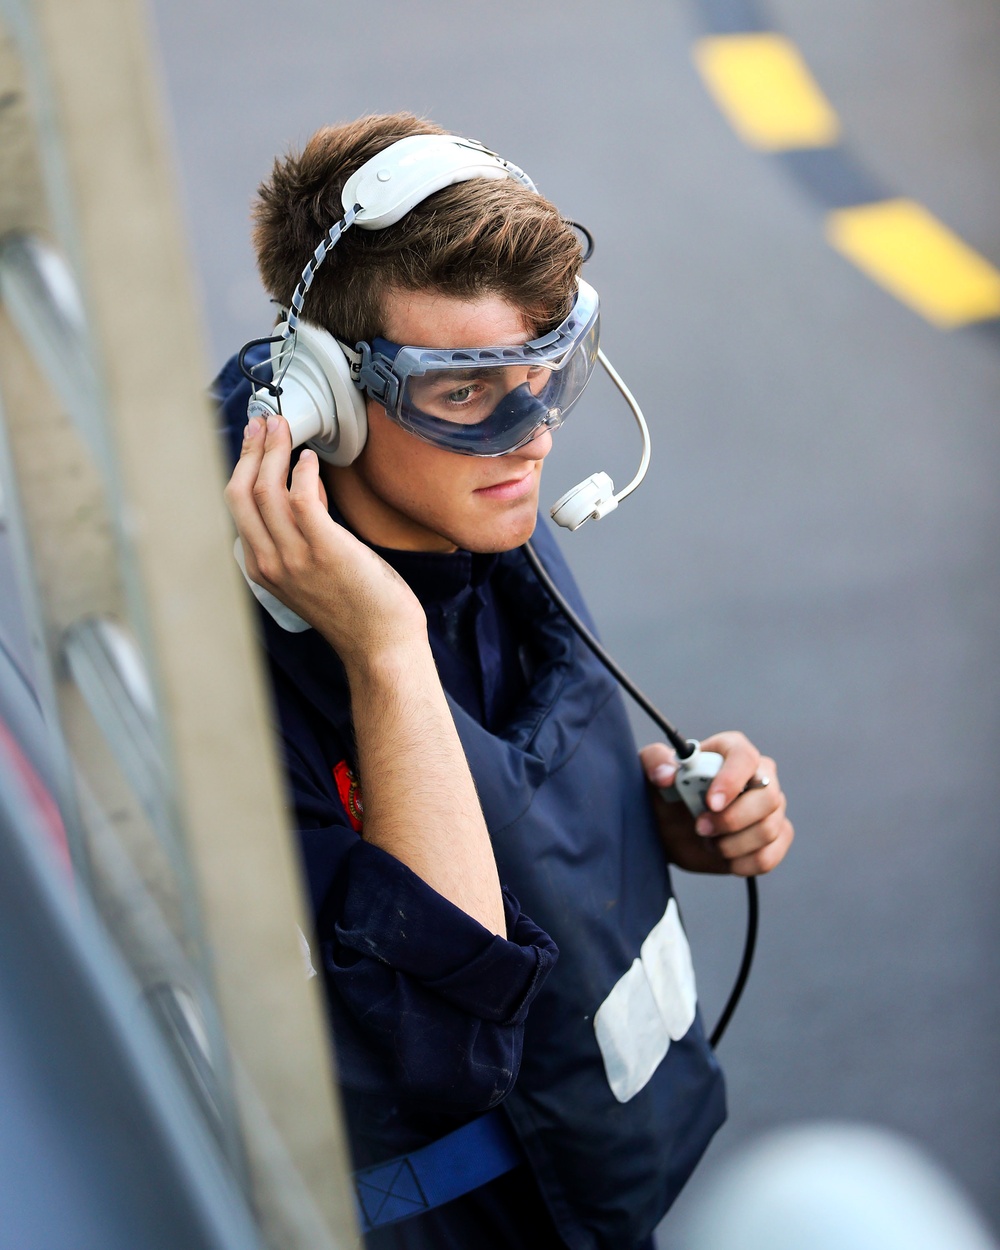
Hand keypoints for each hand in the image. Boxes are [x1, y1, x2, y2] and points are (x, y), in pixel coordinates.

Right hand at [224, 415, 426, 666]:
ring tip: (286, 428)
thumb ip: (304, 531)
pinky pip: (301, 499)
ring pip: (267, 491)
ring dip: (275, 452)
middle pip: (242, 493)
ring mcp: (295, 557)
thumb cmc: (356, 610)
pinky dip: (303, 473)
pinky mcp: (325, 549)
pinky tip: (312, 460)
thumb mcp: (314, 570)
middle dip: (251, 451)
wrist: (380, 645)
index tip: (256, 440)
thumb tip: (306, 485)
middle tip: (265, 421)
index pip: (237, 506)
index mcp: (262, 568)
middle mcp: (271, 562)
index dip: (244, 466)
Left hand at [640, 731, 792, 876]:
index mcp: (730, 751)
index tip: (711, 803)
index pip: (745, 757)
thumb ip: (654, 761)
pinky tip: (724, 858)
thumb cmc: (664, 792)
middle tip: (700, 828)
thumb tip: (666, 774)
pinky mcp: (773, 837)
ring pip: (769, 829)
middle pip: (768, 796)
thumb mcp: (649, 771)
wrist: (667, 829)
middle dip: (732, 820)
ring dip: (732, 844)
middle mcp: (758, 775)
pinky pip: (771, 855)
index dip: (731, 780)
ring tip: (708, 841)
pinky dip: (744, 863)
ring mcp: (770, 808)